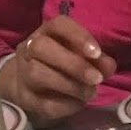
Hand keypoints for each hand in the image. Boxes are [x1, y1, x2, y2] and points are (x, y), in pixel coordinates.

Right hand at [0, 17, 116, 127]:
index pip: (58, 24)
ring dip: (69, 85)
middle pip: (41, 47)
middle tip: (96, 79)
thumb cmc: (63, 66)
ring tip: (90, 93)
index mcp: (47, 33)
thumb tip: (108, 66)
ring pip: (37, 73)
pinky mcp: (24, 97)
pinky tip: (78, 104)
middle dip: (73, 64)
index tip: (97, 53)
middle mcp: (29, 48)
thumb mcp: (83, 59)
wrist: (32, 88)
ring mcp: (22, 72)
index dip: (78, 36)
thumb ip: (98, 61)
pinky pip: (41, 101)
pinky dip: (64, 105)